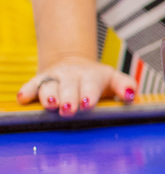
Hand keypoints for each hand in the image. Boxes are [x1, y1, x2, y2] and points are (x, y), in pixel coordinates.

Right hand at [16, 56, 137, 115]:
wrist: (75, 64)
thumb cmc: (98, 79)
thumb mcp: (114, 79)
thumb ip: (126, 86)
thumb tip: (131, 96)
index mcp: (92, 76)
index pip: (91, 85)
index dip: (89, 94)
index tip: (87, 104)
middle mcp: (72, 75)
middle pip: (69, 87)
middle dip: (69, 98)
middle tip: (68, 109)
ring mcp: (55, 77)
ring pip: (49, 85)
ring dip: (48, 95)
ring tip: (50, 104)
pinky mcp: (40, 79)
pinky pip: (32, 84)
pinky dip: (27, 91)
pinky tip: (23, 98)